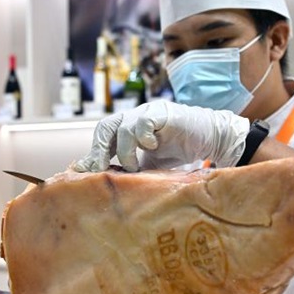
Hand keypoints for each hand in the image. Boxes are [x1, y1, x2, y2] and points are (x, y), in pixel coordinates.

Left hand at [72, 100, 251, 171]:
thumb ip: (127, 168)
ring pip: (124, 128)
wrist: (210, 139)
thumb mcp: (148, 164)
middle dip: (99, 150)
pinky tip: (151, 147)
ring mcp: (148, 112)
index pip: (102, 136)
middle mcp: (134, 117)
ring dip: (125, 151)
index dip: (93, 153)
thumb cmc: (179, 151)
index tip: (84, 172)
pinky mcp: (163, 113)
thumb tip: (103, 181)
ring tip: (134, 167)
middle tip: (100, 169)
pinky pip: (145, 121)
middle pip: (105, 127)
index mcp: (127, 128)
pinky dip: (143, 136)